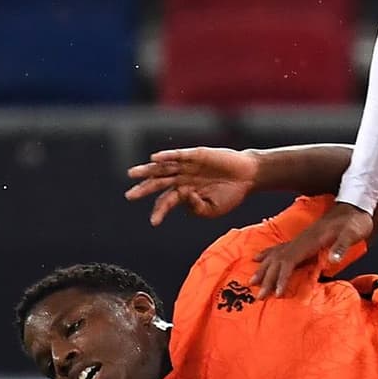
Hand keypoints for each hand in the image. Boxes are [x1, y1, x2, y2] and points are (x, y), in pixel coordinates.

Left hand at [126, 147, 258, 225]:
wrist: (248, 177)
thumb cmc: (231, 195)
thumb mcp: (213, 209)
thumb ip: (196, 208)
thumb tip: (184, 197)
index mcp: (185, 193)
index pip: (166, 201)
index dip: (159, 211)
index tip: (154, 223)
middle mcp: (182, 178)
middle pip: (158, 183)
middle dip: (143, 189)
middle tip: (129, 196)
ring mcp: (188, 166)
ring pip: (163, 168)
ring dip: (147, 170)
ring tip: (132, 174)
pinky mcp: (196, 155)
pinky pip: (178, 155)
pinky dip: (166, 156)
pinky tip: (154, 159)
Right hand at [251, 201, 374, 298]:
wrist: (355, 206)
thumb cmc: (355, 222)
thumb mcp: (352, 233)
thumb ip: (342, 246)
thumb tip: (333, 259)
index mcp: (311, 241)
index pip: (290, 261)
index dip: (281, 277)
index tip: (276, 293)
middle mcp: (301, 240)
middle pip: (279, 261)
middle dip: (267, 278)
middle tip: (258, 295)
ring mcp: (300, 239)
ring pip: (276, 255)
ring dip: (263, 269)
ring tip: (251, 281)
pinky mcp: (302, 239)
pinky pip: (279, 249)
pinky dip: (267, 256)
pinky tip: (259, 259)